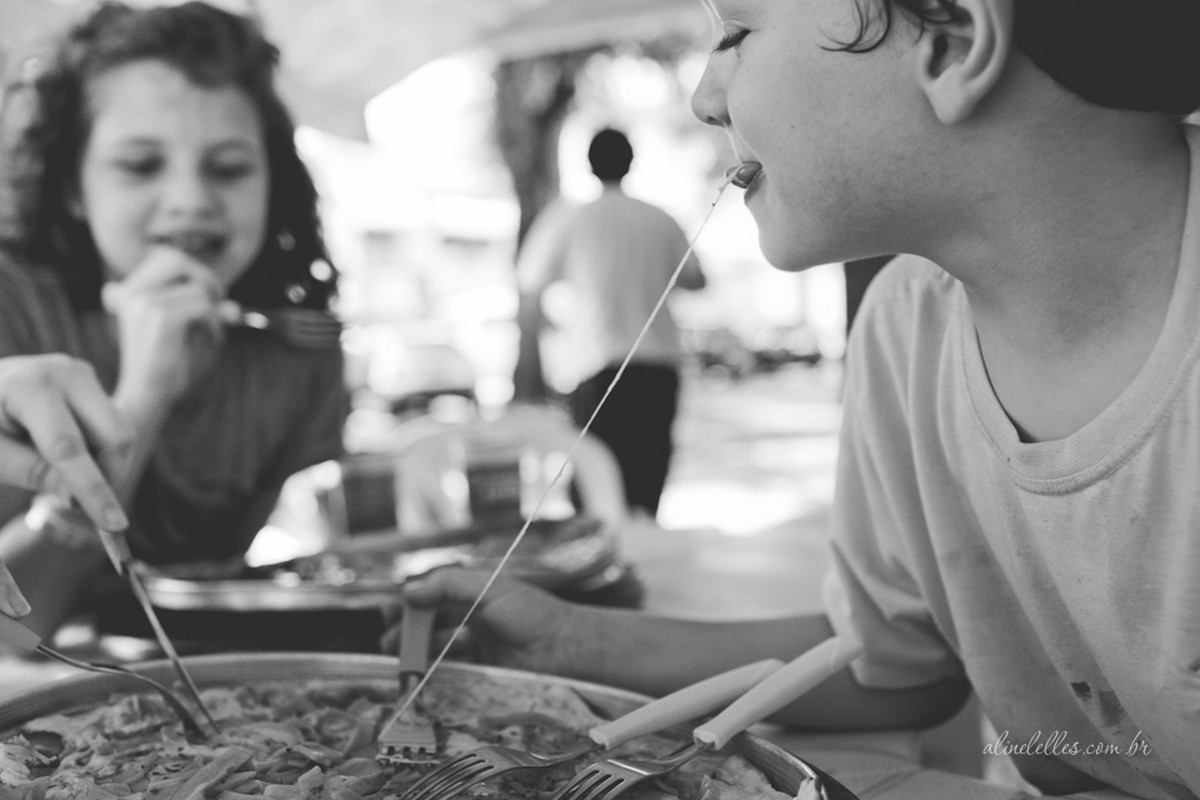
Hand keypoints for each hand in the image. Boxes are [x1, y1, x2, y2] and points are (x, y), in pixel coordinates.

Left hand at [0, 355, 130, 529]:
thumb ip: (31, 472)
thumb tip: (76, 497)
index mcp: (29, 387)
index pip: (68, 448)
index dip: (92, 489)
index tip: (113, 524)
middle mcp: (65, 373)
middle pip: (114, 435)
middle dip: (109, 476)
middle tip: (87, 506)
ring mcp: (82, 375)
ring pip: (120, 433)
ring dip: (105, 465)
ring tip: (69, 478)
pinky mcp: (90, 383)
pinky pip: (112, 425)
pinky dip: (100, 451)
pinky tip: (72, 459)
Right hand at [103, 247, 225, 409]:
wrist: (148, 398)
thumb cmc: (169, 369)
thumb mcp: (190, 333)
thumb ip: (209, 312)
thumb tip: (233, 307)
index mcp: (127, 294)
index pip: (164, 258)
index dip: (195, 272)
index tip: (211, 296)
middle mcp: (130, 294)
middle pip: (175, 259)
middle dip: (205, 278)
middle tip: (218, 303)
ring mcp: (142, 303)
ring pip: (196, 287)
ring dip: (213, 309)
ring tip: (210, 332)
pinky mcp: (159, 317)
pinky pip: (203, 306)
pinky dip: (214, 324)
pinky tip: (210, 341)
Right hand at [383, 569, 577, 675]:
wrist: (563, 649)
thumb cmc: (531, 612)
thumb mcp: (488, 587)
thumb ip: (447, 585)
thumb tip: (407, 591)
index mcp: (466, 594)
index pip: (424, 597)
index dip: (404, 605)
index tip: (390, 612)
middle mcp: (462, 619)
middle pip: (421, 626)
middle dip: (405, 632)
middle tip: (395, 640)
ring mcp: (467, 647)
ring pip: (430, 649)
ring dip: (433, 644)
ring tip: (464, 639)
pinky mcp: (473, 672)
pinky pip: (444, 670)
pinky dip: (439, 665)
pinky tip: (456, 656)